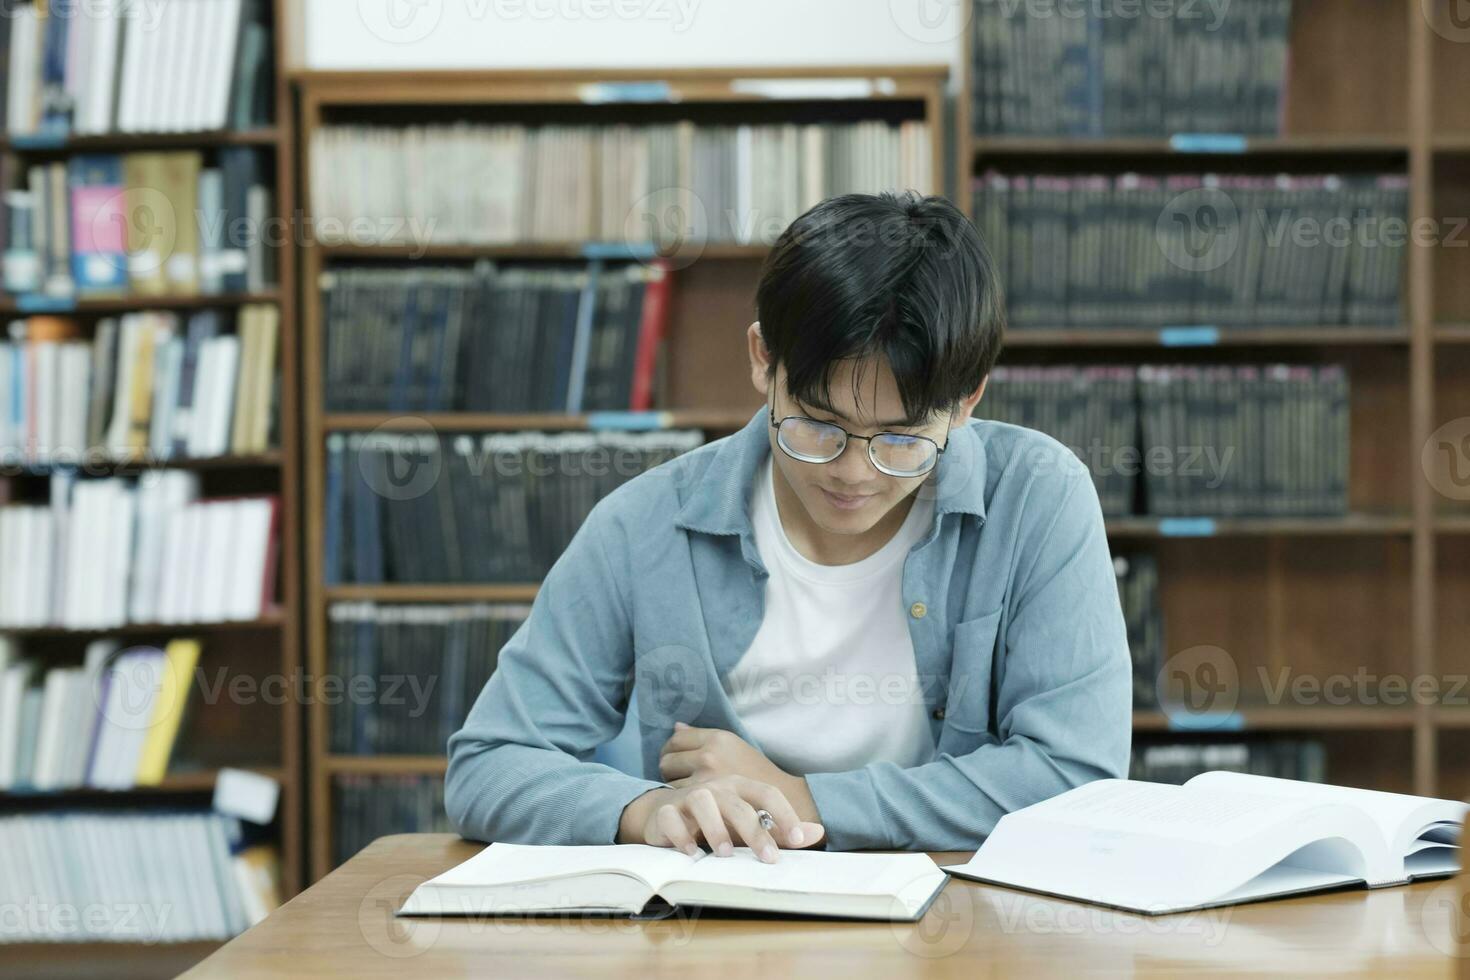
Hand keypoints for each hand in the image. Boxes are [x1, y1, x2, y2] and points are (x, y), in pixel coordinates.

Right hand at [616, 777, 824, 862]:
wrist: (664, 811)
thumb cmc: (714, 819)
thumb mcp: (748, 823)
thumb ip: (778, 828)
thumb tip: (818, 832)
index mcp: (740, 786)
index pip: (767, 793)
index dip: (785, 814)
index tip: (799, 840)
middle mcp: (716, 787)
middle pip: (738, 803)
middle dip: (755, 831)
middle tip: (769, 858)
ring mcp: (689, 796)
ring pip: (702, 801)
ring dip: (715, 828)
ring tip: (726, 854)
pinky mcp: (665, 810)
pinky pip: (672, 818)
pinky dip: (681, 835)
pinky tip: (691, 853)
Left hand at [658, 722, 823, 826]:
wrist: (784, 802)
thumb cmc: (757, 775)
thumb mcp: (734, 747)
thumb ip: (704, 738)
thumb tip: (677, 725)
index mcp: (717, 738)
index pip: (676, 739)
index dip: (673, 750)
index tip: (677, 761)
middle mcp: (708, 755)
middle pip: (667, 759)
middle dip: (670, 770)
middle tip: (678, 781)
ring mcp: (704, 780)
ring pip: (668, 781)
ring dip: (673, 789)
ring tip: (684, 795)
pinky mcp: (703, 802)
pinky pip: (677, 800)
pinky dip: (678, 804)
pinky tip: (686, 806)